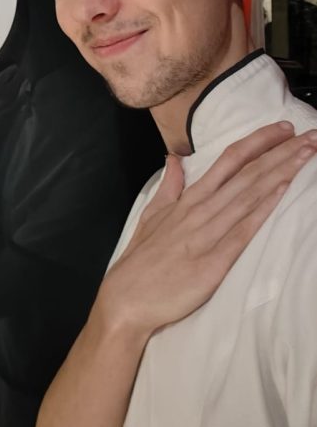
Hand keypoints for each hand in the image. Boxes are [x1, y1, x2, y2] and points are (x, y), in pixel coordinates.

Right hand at [97, 121, 316, 338]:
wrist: (127, 298)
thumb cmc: (141, 260)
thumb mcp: (151, 215)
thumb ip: (169, 186)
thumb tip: (175, 158)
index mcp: (188, 199)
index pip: (229, 161)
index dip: (258, 142)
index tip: (283, 128)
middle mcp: (201, 210)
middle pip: (247, 174)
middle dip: (281, 153)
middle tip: (310, 135)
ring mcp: (208, 235)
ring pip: (249, 195)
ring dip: (281, 173)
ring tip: (306, 154)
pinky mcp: (214, 261)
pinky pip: (243, 230)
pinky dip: (263, 208)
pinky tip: (282, 190)